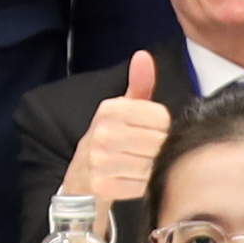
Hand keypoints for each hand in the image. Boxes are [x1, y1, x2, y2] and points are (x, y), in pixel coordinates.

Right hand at [64, 51, 169, 208]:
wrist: (81, 179)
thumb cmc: (110, 140)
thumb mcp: (122, 109)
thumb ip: (139, 83)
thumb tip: (143, 56)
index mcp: (110, 109)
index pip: (161, 118)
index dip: (162, 128)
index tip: (150, 133)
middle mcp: (103, 132)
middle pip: (159, 142)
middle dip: (160, 150)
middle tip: (148, 154)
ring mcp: (100, 160)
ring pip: (152, 165)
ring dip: (154, 170)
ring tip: (142, 166)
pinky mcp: (102, 186)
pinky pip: (142, 186)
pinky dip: (144, 186)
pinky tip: (135, 181)